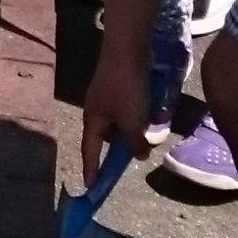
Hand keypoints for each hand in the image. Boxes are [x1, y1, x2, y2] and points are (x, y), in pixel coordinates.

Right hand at [80, 32, 154, 181]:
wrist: (127, 50)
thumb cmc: (126, 88)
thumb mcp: (132, 121)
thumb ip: (135, 142)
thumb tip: (138, 154)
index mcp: (93, 121)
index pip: (90, 152)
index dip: (91, 170)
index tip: (89, 188)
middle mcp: (96, 111)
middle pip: (103, 139)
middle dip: (112, 153)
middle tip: (121, 169)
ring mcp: (106, 98)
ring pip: (116, 125)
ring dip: (127, 135)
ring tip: (142, 144)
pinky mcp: (118, 88)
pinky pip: (125, 112)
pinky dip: (133, 120)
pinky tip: (147, 119)